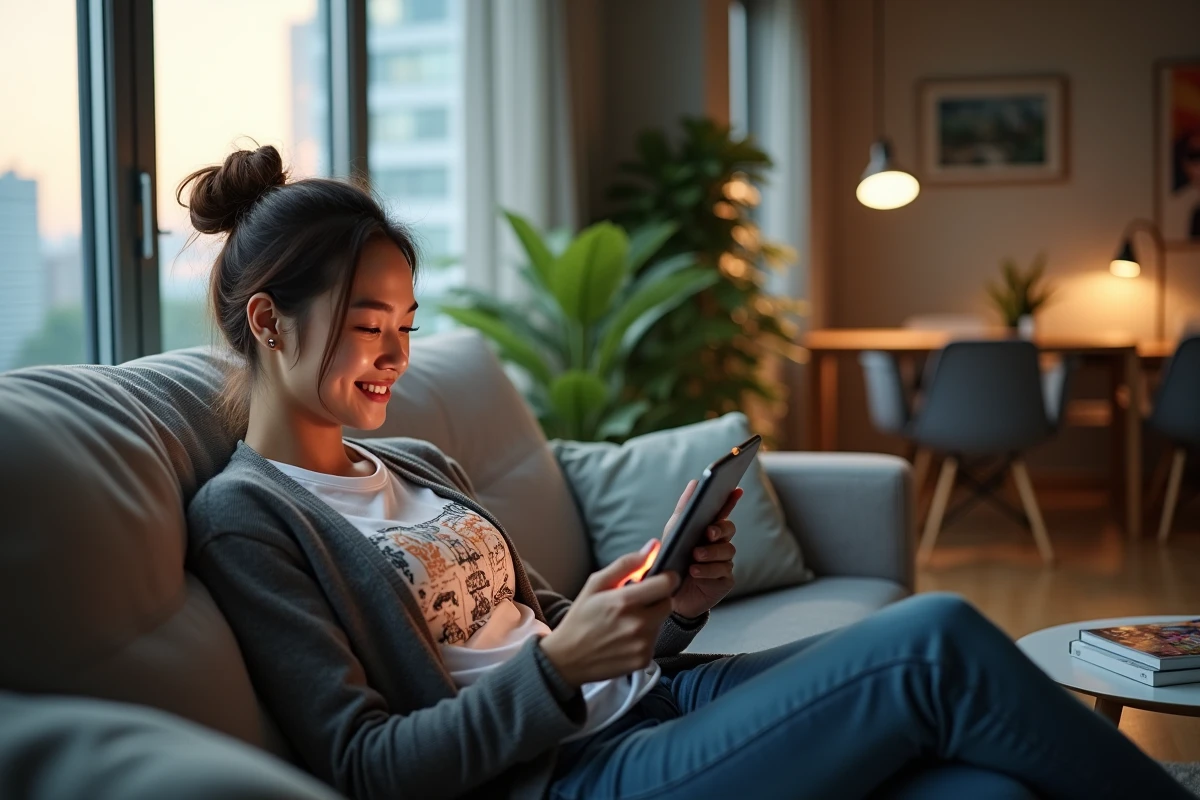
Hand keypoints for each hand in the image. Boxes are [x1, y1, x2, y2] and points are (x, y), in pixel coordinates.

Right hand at [539, 541, 679, 688]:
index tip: (658, 579)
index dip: (666, 578)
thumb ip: (627, 564)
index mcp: (624, 601)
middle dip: (656, 599)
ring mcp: (642, 644)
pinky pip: (654, 641)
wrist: (567, 659)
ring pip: (661, 622)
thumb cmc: (581, 618)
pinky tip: (626, 638)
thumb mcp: (596, 584)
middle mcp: (637, 624)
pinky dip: (645, 638)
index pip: (667, 583)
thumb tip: (653, 546)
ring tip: (626, 622)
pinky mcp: (643, 660)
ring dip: (650, 619)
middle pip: (668, 603)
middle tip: (636, 603)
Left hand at [664, 481, 742, 618]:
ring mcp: (724, 562)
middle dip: (720, 529)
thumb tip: (695, 483)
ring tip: (695, 555)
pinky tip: (695, 571)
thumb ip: (684, 508)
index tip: (736, 490)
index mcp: (709, 529)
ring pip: (726, 551)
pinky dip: (707, 570)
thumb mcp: (674, 532)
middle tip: (708, 532)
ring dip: (710, 552)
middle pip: (728, 529)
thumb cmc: (673, 560)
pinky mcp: (724, 580)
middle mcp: (720, 544)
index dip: (731, 500)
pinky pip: (722, 571)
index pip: (723, 511)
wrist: (668, 595)